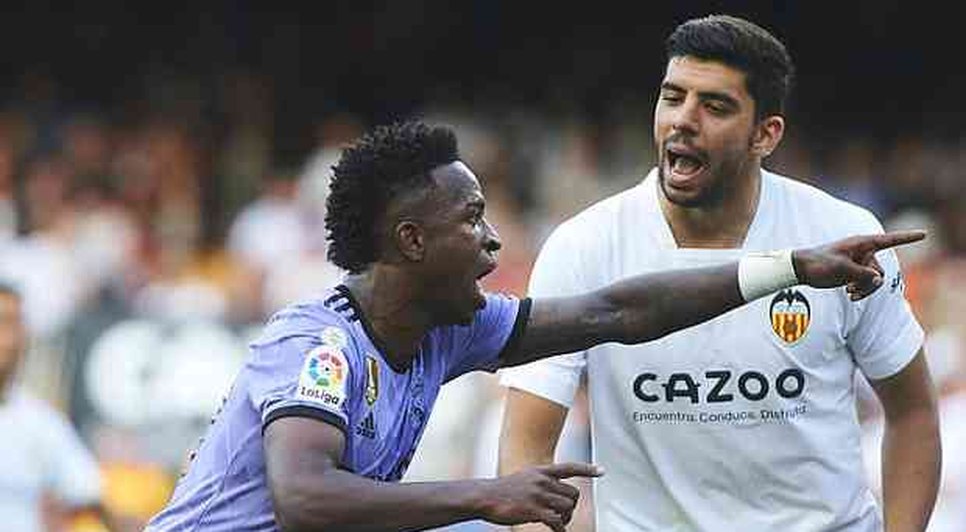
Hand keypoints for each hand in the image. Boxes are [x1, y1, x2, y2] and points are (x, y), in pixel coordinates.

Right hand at [475, 462, 603, 531]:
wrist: (484, 497)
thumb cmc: (503, 491)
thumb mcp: (524, 478)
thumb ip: (541, 481)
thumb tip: (559, 494)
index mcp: (540, 471)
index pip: (569, 467)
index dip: (587, 469)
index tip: (602, 471)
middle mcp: (542, 480)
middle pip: (572, 494)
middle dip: (571, 507)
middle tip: (563, 516)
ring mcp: (538, 495)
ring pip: (567, 508)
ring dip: (566, 519)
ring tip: (558, 524)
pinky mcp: (533, 510)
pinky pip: (557, 522)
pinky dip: (560, 530)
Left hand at [793, 230, 924, 300]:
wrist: (801, 269)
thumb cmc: (819, 264)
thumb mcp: (841, 269)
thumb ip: (863, 274)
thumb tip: (879, 280)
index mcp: (861, 243)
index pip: (889, 240)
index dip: (907, 238)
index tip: (924, 234)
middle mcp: (863, 252)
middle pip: (880, 271)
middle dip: (870, 283)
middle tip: (853, 291)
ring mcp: (859, 263)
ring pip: (875, 280)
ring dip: (865, 289)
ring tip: (850, 294)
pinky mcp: (854, 272)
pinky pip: (867, 284)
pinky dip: (861, 291)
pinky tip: (850, 295)